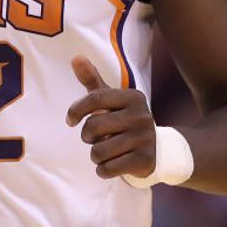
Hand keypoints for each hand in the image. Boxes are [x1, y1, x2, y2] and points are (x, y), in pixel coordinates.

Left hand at [66, 56, 155, 179]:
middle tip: (94, 138)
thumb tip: (75, 57)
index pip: (95, 99)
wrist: (157, 150)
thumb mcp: (110, 99)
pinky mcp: (145, 161)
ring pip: (99, 151)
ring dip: (95, 155)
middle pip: (94, 127)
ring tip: (104, 151)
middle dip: (87, 136)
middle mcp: (141, 116)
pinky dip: (102, 169)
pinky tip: (110, 164)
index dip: (76, 110)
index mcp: (132, 97)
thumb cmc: (123, 120)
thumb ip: (92, 79)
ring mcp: (145, 139)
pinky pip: (108, 168)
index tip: (70, 121)